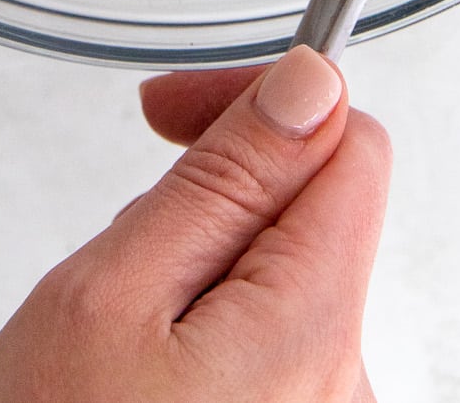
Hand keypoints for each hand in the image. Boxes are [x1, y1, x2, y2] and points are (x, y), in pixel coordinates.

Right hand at [0, 44, 390, 401]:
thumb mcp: (109, 295)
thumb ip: (221, 182)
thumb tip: (309, 86)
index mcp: (312, 333)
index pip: (350, 148)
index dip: (262, 104)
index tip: (174, 115)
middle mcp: (347, 392)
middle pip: (314, 218)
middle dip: (216, 203)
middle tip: (120, 256)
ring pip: (282, 285)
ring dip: (202, 276)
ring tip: (116, 344)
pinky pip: (269, 354)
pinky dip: (205, 341)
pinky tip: (138, 387)